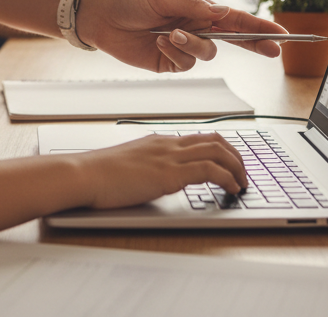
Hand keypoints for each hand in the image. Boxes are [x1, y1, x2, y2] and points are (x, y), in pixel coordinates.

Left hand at [75, 0, 287, 72]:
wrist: (102, 18)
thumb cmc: (130, 0)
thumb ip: (193, 6)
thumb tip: (222, 11)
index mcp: (198, 8)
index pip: (235, 18)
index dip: (258, 26)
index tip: (281, 34)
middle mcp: (196, 27)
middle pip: (234, 39)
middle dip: (254, 43)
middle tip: (274, 49)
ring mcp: (185, 46)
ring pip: (208, 54)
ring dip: (193, 44)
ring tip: (169, 33)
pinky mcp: (171, 62)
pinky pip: (185, 63)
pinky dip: (175, 52)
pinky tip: (159, 42)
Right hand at [83, 132, 247, 209]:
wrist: (84, 174)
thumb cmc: (98, 174)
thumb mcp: (128, 165)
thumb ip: (145, 167)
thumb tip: (154, 179)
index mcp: (158, 141)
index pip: (199, 137)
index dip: (221, 149)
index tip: (230, 163)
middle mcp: (167, 144)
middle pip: (214, 140)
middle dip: (236, 156)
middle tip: (243, 174)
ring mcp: (169, 157)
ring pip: (218, 152)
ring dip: (237, 168)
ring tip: (243, 183)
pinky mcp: (169, 174)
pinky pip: (209, 171)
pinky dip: (227, 179)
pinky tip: (232, 190)